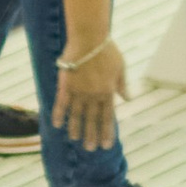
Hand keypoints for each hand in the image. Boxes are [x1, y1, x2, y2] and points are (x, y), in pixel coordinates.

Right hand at [52, 35, 123, 151]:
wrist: (89, 38)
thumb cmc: (107, 49)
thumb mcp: (121, 67)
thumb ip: (122, 85)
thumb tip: (128, 99)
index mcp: (108, 92)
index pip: (108, 117)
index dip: (106, 132)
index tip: (106, 145)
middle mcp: (94, 95)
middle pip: (92, 119)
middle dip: (91, 135)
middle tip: (90, 148)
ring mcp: (79, 91)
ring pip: (77, 115)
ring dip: (76, 128)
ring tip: (75, 139)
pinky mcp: (66, 85)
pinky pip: (61, 103)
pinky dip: (59, 114)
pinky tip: (57, 125)